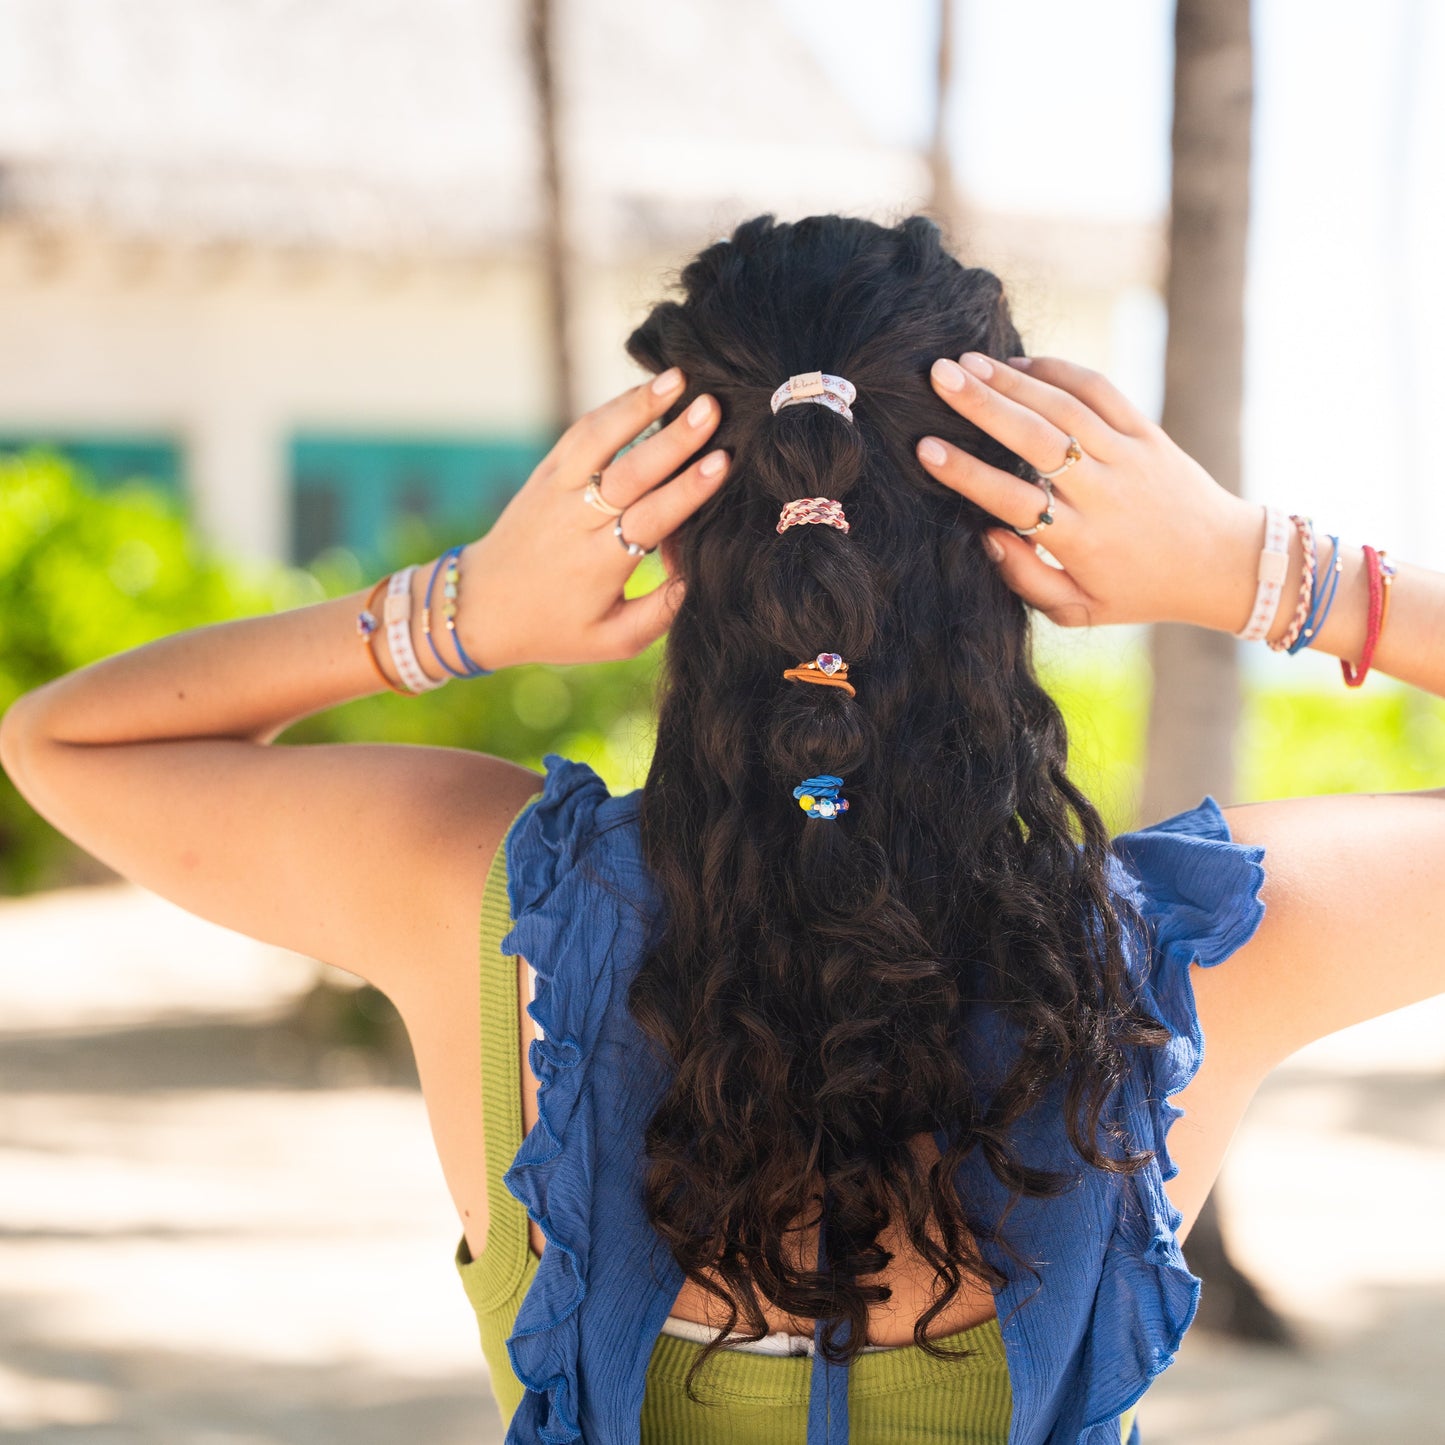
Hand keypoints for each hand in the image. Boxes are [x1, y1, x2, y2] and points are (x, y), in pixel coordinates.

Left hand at [452, 368, 728, 668]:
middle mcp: (576, 522)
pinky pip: (580, 433)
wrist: (480, 607)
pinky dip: (613, 408)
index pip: (650, 518)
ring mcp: (556, 491)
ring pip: (599, 440)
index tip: (720, 462)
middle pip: (629, 473)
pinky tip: (647, 388)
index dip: (686, 490)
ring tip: (680, 378)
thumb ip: (660, 612)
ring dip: (639, 406)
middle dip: (672, 439)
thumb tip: (702, 576)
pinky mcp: (545, 473)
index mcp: (599, 565)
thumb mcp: (613, 640)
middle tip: (711, 408)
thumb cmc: (557, 629)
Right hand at [915, 353, 1267, 631]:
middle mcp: (1104, 494)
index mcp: (1081, 542)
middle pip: (1036, 440)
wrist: (1222, 563)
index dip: (967, 474)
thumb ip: (1026, 580)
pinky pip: (1100, 392)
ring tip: (966, 362)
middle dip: (983, 405)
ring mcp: (1129, 457)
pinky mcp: (1148, 433)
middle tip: (938, 378)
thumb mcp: (1079, 610)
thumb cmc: (1138, 591)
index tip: (927, 449)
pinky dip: (1060, 370)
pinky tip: (1021, 362)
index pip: (1013, 500)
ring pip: (1064, 408)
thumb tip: (987, 535)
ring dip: (1012, 380)